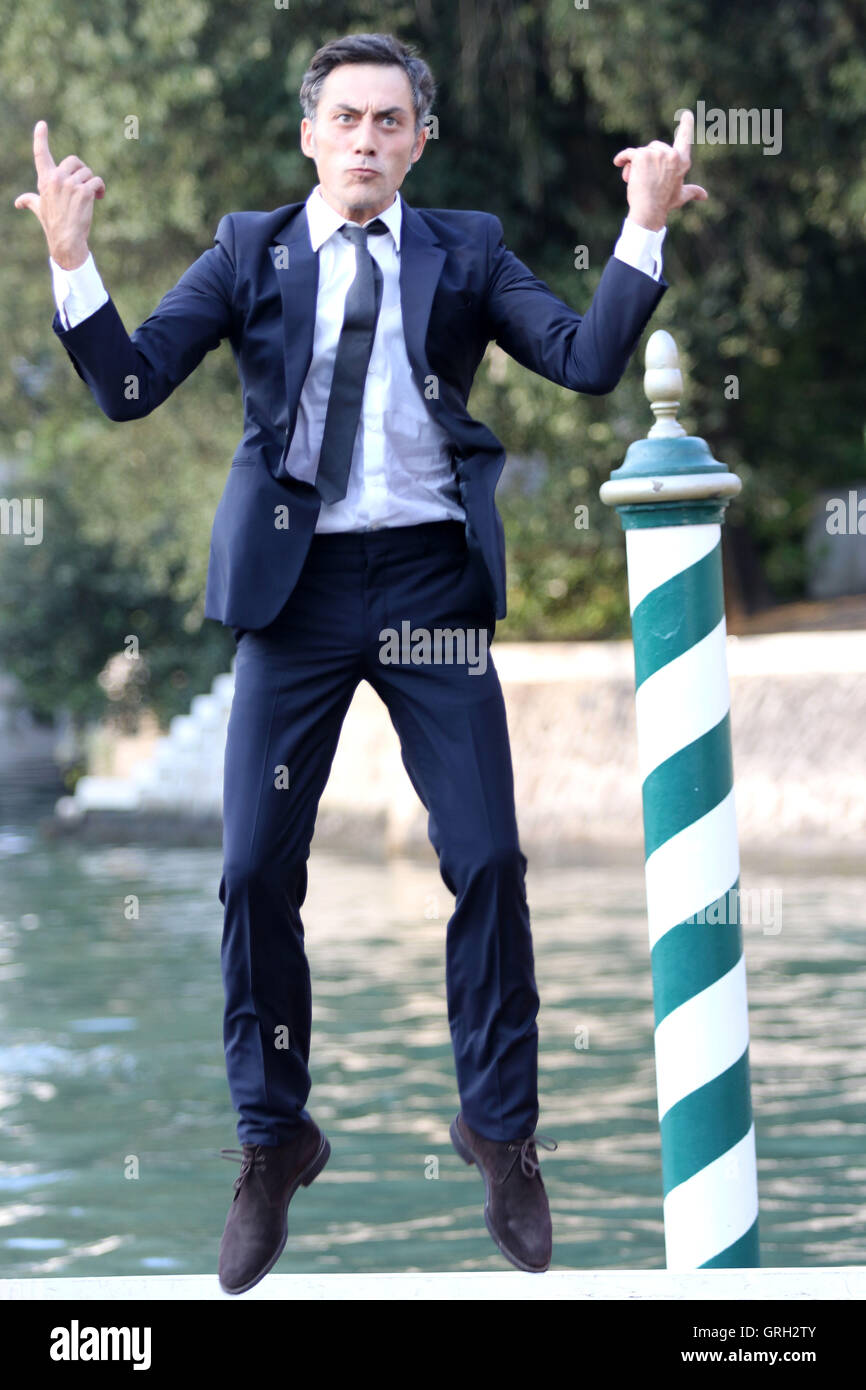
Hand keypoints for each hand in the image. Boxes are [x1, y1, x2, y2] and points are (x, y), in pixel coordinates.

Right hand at [14, 120, 104, 268]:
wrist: (66, 240)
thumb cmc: (53, 223)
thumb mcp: (39, 208)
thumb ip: (29, 200)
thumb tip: (18, 203)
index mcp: (45, 179)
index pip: (40, 154)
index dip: (40, 138)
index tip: (41, 124)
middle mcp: (56, 179)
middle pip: (75, 160)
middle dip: (82, 171)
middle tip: (84, 186)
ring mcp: (70, 185)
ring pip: (88, 172)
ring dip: (92, 183)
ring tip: (91, 196)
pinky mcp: (84, 192)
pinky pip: (97, 181)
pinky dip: (100, 189)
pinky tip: (99, 198)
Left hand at [612, 110, 706, 231]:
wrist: (649, 211)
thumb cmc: (664, 204)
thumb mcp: (680, 196)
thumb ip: (692, 191)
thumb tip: (705, 196)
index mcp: (682, 161)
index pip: (685, 139)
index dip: (686, 125)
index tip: (686, 114)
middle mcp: (671, 154)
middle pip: (654, 147)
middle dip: (647, 161)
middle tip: (646, 180)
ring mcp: (656, 154)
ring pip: (640, 153)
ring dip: (635, 166)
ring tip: (637, 182)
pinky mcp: (641, 155)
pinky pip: (628, 154)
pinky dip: (621, 159)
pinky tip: (618, 163)